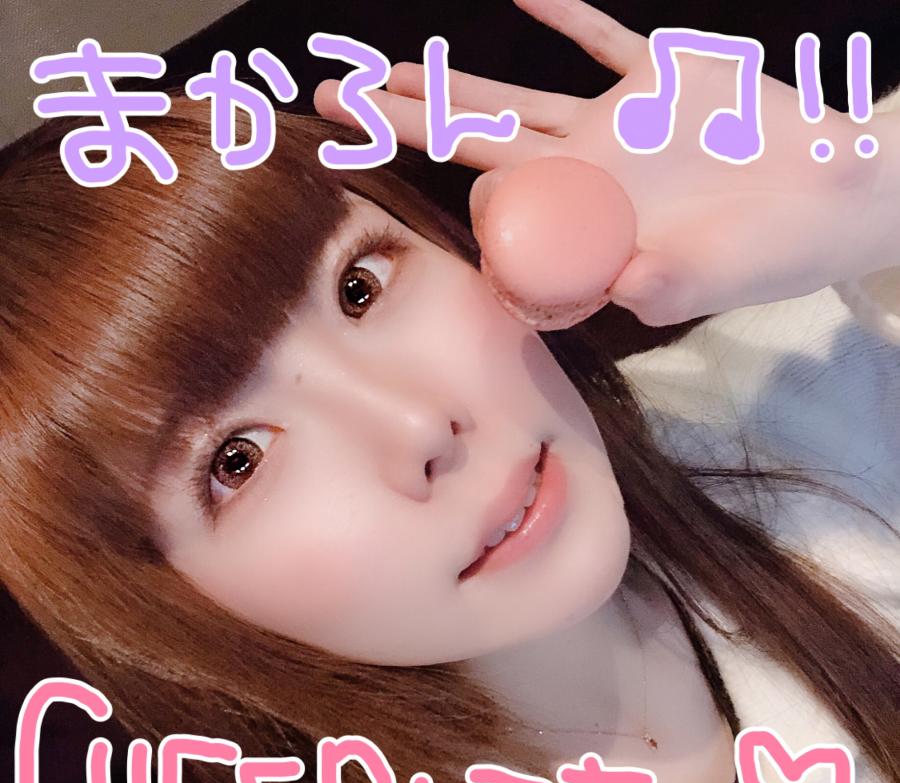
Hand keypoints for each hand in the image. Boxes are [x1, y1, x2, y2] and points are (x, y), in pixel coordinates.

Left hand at [314, 0, 897, 326]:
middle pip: (476, 142)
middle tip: (330, 105)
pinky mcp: (663, 78)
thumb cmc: (774, 253)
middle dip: (402, 124)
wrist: (835, 201)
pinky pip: (604, 40)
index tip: (368, 184)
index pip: (499, 215)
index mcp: (588, 225)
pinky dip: (568, 14)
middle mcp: (583, 175)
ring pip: (513, 96)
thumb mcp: (717, 279)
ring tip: (379, 67)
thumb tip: (623, 285)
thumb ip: (666, 282)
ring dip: (446, 77)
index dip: (435, 206)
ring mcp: (617, 125)